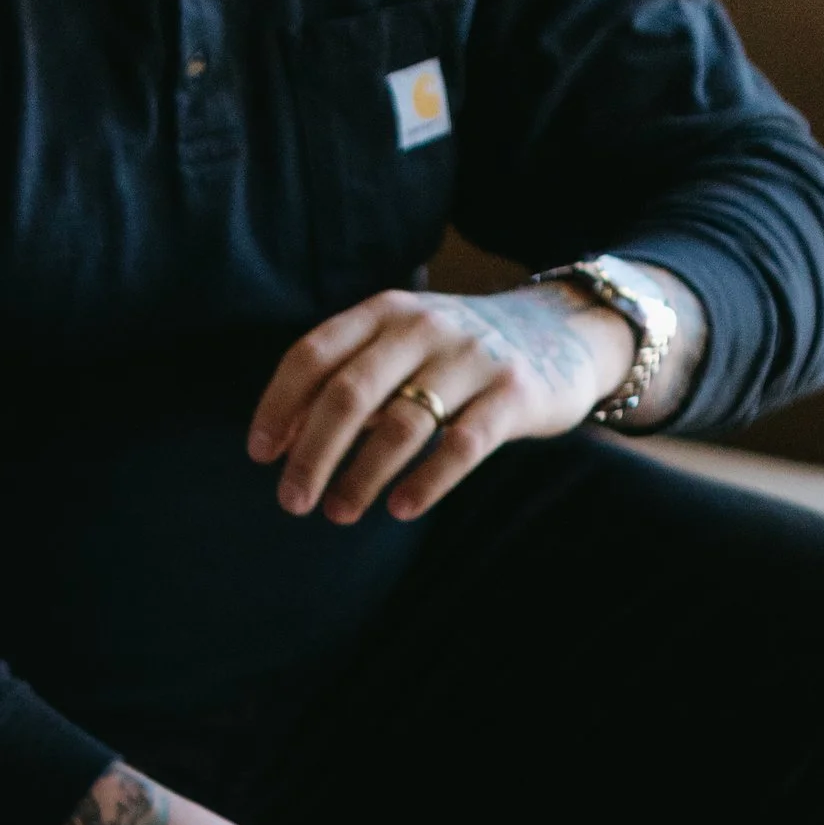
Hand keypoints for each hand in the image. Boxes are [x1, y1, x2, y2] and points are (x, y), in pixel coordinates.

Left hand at [248, 282, 631, 527]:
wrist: (564, 332)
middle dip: (312, 453)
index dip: (279, 406)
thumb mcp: (402, 348)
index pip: (314, 354)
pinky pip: (461, 446)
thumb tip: (280, 442)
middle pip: (349, 393)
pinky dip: (426, 482)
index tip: (259, 455)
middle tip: (292, 501)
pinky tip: (399, 508)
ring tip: (338, 512)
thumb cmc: (458, 355)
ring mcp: (473, 357)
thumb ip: (347, 381)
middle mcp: (426, 327)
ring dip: (361, 476)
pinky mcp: (514, 393)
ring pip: (402, 424)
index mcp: (387, 312)